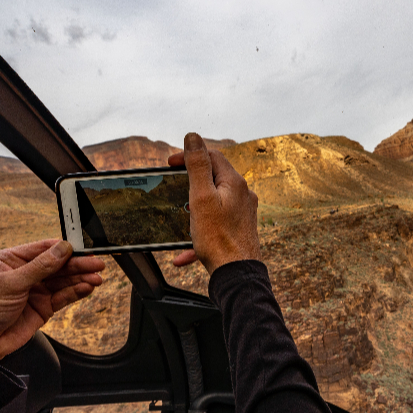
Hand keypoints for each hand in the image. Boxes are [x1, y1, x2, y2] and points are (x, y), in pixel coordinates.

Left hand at [0, 240, 105, 364]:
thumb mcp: (8, 283)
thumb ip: (40, 267)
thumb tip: (62, 248)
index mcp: (6, 261)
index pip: (41, 249)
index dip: (63, 248)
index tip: (82, 248)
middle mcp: (20, 275)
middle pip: (55, 265)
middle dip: (77, 264)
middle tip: (97, 264)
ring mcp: (31, 293)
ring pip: (61, 282)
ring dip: (80, 279)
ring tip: (97, 278)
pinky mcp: (40, 310)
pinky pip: (61, 298)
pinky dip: (75, 293)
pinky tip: (86, 288)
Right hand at [167, 132, 261, 273]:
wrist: (236, 275)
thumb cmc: (218, 238)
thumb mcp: (201, 197)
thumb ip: (197, 166)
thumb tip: (193, 137)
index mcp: (234, 183)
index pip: (212, 156)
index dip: (190, 155)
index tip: (170, 163)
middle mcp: (242, 196)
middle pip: (213, 179)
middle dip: (190, 182)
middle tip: (173, 186)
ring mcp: (241, 214)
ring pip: (212, 204)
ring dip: (192, 211)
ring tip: (179, 218)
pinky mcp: (238, 231)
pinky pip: (215, 227)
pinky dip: (198, 235)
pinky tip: (183, 252)